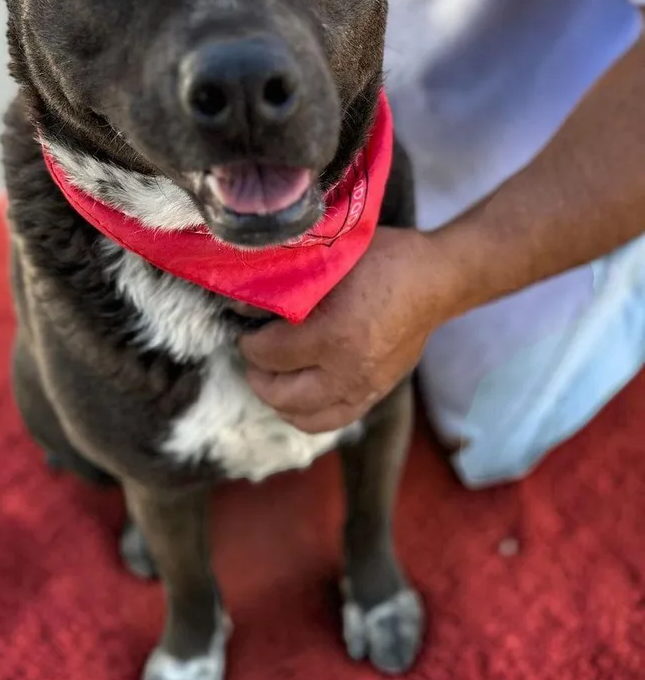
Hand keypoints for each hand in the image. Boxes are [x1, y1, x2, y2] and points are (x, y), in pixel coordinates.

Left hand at [239, 226, 462, 433]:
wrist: (436, 281)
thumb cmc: (384, 260)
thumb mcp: (331, 259)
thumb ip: (289, 281)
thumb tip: (243, 301)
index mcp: (335, 335)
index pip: (271, 354)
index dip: (250, 342)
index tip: (245, 330)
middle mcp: (349, 371)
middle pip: (283, 395)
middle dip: (259, 375)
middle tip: (253, 354)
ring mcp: (365, 389)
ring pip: (305, 418)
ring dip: (280, 401)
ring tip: (272, 376)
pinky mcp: (377, 395)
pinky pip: (332, 420)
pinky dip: (307, 413)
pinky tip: (298, 393)